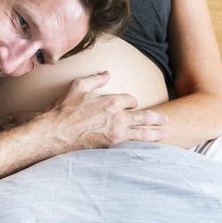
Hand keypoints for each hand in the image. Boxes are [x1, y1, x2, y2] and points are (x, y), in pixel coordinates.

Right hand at [41, 71, 168, 150]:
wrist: (55, 132)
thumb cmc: (64, 109)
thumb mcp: (77, 86)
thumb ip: (95, 79)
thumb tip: (107, 74)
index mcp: (111, 101)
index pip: (131, 100)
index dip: (132, 102)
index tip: (132, 105)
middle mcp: (118, 117)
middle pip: (144, 117)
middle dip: (156, 118)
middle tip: (165, 120)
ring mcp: (117, 133)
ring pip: (143, 133)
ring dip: (156, 133)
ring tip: (165, 133)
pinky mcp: (112, 146)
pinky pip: (133, 146)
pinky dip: (144, 146)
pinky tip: (150, 148)